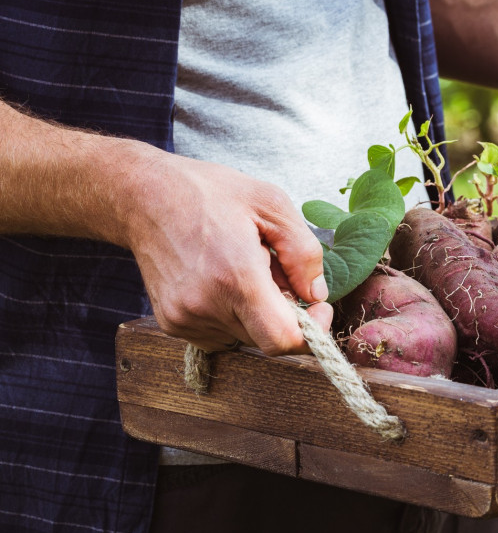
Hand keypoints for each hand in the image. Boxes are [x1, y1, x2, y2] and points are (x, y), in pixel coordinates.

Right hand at [126, 154, 331, 354]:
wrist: (144, 196)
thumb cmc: (210, 193)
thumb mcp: (272, 204)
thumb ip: (304, 253)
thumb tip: (316, 294)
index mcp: (235, 276)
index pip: (282, 339)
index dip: (311, 332)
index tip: (318, 308)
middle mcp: (206, 305)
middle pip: (266, 338)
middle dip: (284, 313)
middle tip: (274, 272)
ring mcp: (183, 318)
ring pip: (244, 337)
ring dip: (256, 312)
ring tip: (241, 269)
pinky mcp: (171, 323)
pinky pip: (220, 334)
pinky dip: (231, 315)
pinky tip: (221, 280)